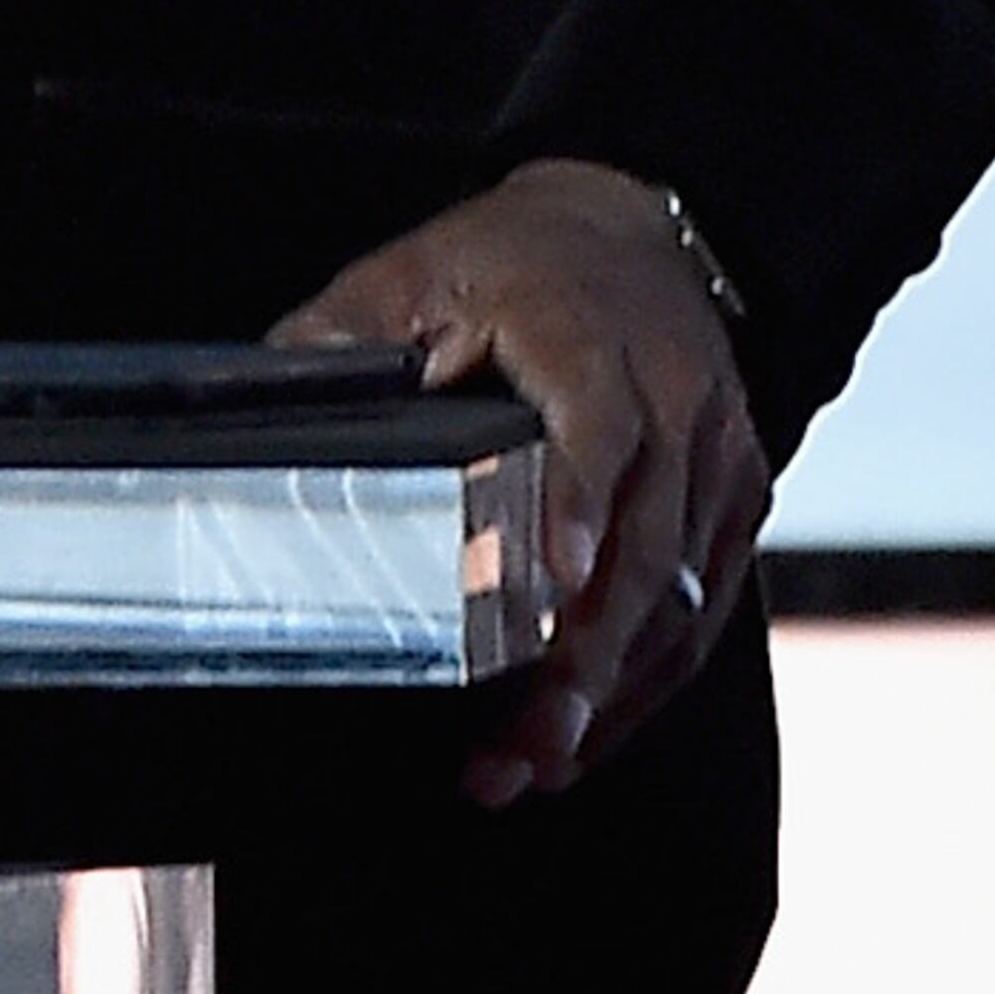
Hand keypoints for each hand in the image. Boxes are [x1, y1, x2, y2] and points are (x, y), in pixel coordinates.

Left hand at [272, 153, 766, 810]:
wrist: (643, 228)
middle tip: (523, 742)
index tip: (556, 582)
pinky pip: (701, 614)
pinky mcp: (734, 503)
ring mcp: (717, 460)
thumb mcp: (418, 269)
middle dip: (585, 659)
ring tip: (530, 765)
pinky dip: (642, 684)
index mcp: (591, 337)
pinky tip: (578, 737)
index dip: (579, 510)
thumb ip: (342, 335)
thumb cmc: (522, 259)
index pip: (600, 431)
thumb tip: (260, 398)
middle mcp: (675, 403)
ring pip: (680, 600)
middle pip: (648, 546)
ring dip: (609, 696)